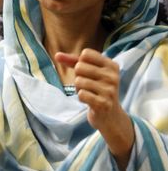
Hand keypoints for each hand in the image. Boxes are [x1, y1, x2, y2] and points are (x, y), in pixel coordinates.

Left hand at [55, 49, 134, 170]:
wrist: (110, 116)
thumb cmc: (97, 89)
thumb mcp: (89, 72)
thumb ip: (73, 61)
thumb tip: (57, 55)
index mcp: (111, 65)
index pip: (86, 54)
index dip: (80, 63)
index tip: (88, 72)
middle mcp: (112, 76)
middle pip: (79, 66)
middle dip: (78, 76)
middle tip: (88, 85)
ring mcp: (109, 90)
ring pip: (78, 81)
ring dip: (79, 88)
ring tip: (89, 93)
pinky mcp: (103, 104)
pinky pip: (81, 94)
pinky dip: (81, 97)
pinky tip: (89, 101)